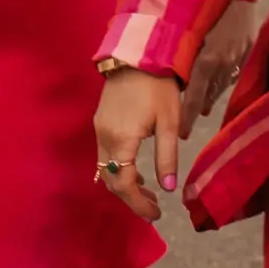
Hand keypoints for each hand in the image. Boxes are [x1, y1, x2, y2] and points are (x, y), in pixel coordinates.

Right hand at [93, 66, 185, 220]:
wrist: (138, 52)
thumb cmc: (158, 86)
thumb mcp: (169, 122)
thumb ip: (167, 156)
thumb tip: (168, 189)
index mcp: (121, 140)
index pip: (124, 184)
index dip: (139, 204)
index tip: (156, 215)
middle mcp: (104, 137)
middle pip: (111, 180)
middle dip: (131, 198)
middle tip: (154, 209)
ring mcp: (99, 128)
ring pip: (106, 168)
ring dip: (125, 183)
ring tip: (149, 191)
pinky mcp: (100, 120)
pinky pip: (106, 154)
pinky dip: (120, 168)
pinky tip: (137, 169)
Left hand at [184, 0, 268, 123]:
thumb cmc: (201, 1)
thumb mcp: (184, 28)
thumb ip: (176, 53)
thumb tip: (161, 74)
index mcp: (205, 60)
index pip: (193, 98)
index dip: (186, 118)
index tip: (181, 135)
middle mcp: (222, 62)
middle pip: (207, 96)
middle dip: (196, 111)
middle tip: (184, 128)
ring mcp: (237, 56)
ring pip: (221, 86)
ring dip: (209, 98)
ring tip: (200, 109)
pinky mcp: (246, 49)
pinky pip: (232, 73)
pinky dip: (222, 83)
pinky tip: (216, 88)